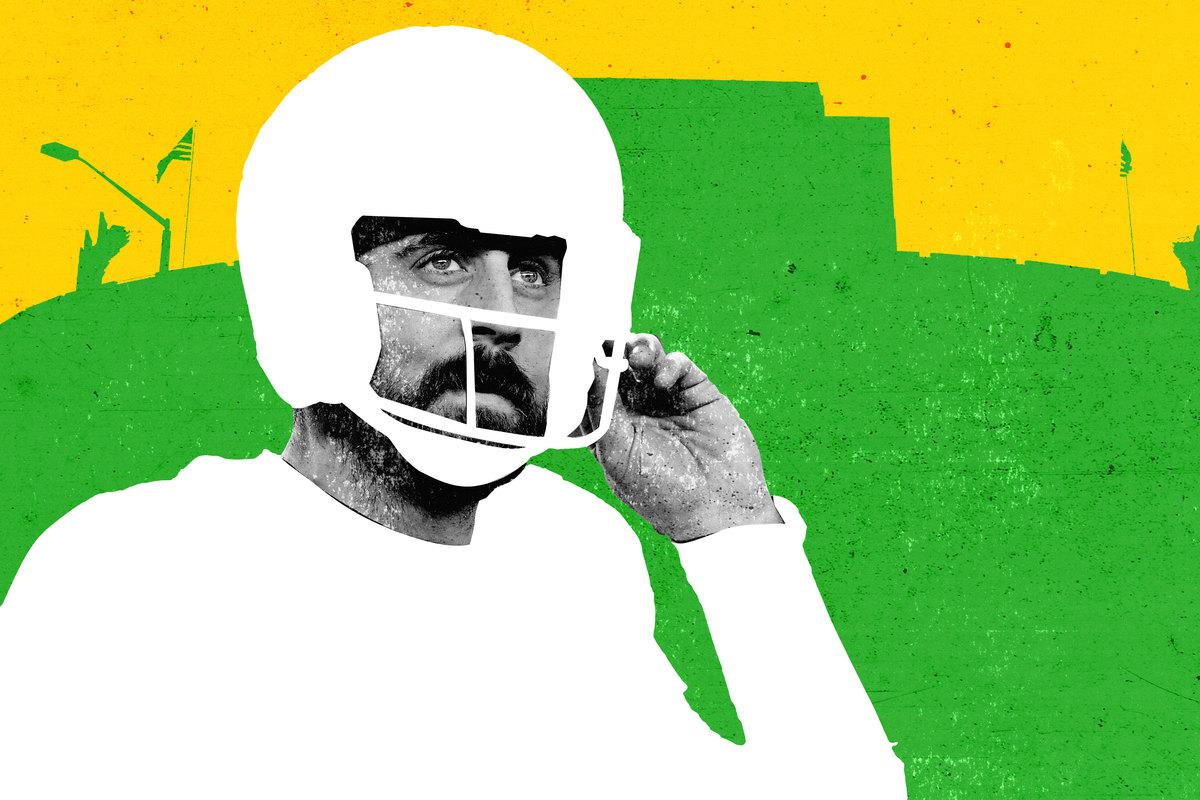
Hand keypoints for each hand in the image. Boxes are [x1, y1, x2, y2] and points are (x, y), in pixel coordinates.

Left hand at [583, 334, 782, 542]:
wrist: (718, 508)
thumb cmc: (662, 493)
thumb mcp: (617, 454)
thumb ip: (601, 409)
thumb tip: (591, 366)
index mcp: (612, 427)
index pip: (592, 388)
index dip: (586, 368)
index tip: (580, 350)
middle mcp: (638, 410)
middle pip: (618, 366)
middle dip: (613, 351)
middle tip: (610, 343)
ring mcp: (667, 399)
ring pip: (647, 358)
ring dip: (639, 349)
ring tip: (638, 357)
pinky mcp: (697, 392)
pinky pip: (678, 365)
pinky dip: (669, 364)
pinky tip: (664, 380)